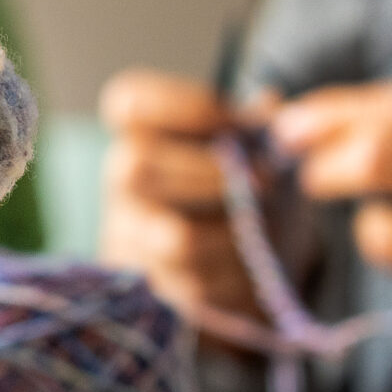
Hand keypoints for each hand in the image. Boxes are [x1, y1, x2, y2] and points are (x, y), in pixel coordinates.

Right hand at [98, 68, 257, 317]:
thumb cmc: (244, 181)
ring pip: (175, 237)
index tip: (233, 120)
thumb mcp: (254, 144)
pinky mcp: (159, 287)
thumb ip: (256, 123)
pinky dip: (238, 270)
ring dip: (233, 230)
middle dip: (212, 174)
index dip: (181, 107)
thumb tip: (269, 104)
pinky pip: (199, 282)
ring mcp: (133, 236)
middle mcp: (122, 180)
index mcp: (141, 132)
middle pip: (137, 167)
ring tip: (263, 221)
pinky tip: (252, 255)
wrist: (242, 251)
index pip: (128, 104)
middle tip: (265, 178)